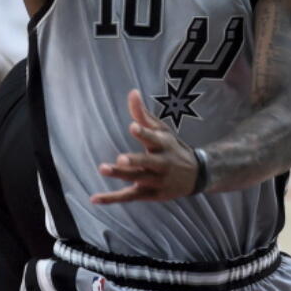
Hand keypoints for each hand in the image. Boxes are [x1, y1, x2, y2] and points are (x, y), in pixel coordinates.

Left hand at [91, 90, 198, 204]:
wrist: (196, 175)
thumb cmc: (172, 148)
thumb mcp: (161, 130)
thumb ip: (143, 114)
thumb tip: (132, 92)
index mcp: (163, 145)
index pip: (153, 138)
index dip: (143, 133)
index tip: (132, 127)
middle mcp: (161, 164)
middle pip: (147, 163)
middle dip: (134, 161)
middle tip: (120, 159)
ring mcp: (156, 181)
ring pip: (137, 179)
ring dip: (120, 175)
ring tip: (102, 168)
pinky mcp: (150, 194)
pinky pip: (129, 197)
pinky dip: (112, 198)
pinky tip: (94, 198)